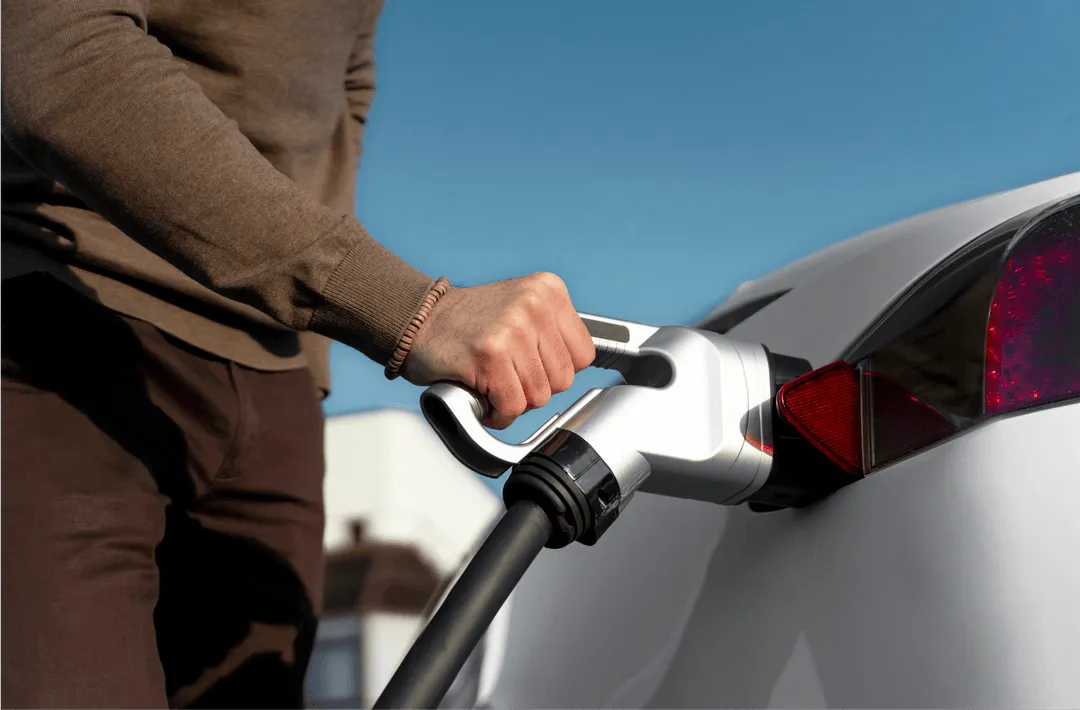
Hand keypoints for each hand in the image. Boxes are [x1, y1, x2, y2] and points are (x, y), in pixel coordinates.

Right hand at [402, 272, 595, 429]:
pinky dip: (497, 413)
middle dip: (535, 388)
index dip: (555, 370)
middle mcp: (534, 304)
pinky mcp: (490, 355)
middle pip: (563, 380)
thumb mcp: (522, 309)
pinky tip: (483, 396)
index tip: (531, 366)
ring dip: (514, 401)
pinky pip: (512, 406)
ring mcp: (513, 328)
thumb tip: (574, 370)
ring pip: (539, 397)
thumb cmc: (468, 323)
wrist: (417, 320)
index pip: (584, 355)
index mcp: (549, 290)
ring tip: (493, 382)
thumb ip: (553, 333)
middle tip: (507, 374)